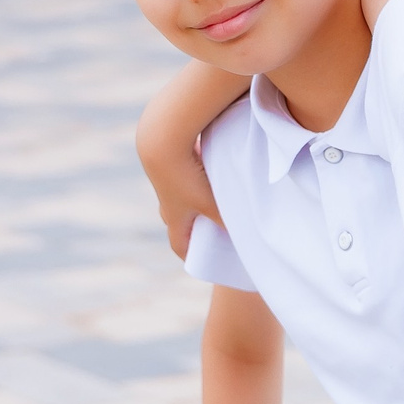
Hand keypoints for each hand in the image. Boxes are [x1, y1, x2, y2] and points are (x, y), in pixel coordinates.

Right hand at [140, 133, 222, 260]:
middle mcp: (168, 201)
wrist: (163, 142)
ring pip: (187, 197)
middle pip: (182, 221)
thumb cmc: (185, 178)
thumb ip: (224, 218)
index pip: (179, 244)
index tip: (202, 262)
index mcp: (173, 216)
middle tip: (215, 232)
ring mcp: (170, 182)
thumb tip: (240, 232)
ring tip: (219, 201)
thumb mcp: (210, 203)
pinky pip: (191, 176)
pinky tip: (217, 171)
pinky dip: (202, 178)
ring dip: (200, 200)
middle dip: (198, 228)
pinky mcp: (176, 163)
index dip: (190, 255)